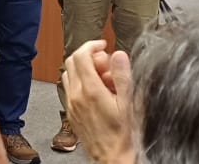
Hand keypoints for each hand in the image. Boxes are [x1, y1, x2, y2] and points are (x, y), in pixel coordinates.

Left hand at [64, 40, 136, 163]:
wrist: (111, 157)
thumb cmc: (122, 134)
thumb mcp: (129, 103)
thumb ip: (123, 76)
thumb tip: (119, 55)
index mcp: (90, 90)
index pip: (81, 55)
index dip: (92, 45)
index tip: (102, 45)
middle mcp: (76, 96)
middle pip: (72, 61)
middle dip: (88, 55)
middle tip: (104, 61)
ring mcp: (71, 104)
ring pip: (68, 74)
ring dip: (83, 68)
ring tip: (102, 76)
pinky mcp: (71, 112)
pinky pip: (69, 88)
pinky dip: (79, 81)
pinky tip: (96, 90)